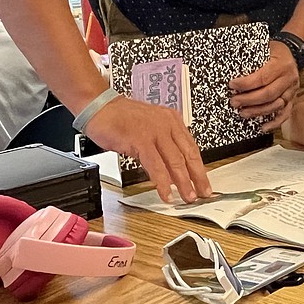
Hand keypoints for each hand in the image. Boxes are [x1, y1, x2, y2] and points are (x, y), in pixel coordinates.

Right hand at [84, 97, 210, 203]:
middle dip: (198, 177)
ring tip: (187, 197)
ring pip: (175, 161)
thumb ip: (163, 147)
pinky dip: (161, 182)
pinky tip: (166, 192)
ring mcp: (154, 132)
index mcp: (172, 120)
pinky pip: (155, 165)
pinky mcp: (140, 140)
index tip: (204, 182)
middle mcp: (167, 124)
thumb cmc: (121, 118)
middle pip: (188, 155)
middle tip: (203, 193)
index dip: (200, 168)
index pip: (192, 147)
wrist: (99, 106)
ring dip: (183, 183)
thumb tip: (173, 172)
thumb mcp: (150, 129)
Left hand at [229, 41, 299, 130]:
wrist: (292, 50)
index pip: (262, 78)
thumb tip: (231, 66)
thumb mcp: (265, 47)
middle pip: (268, 94)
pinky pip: (285, 113)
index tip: (232, 85)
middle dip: (248, 100)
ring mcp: (292, 90)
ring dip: (258, 111)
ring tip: (243, 113)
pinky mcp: (293, 98)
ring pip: (275, 105)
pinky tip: (263, 127)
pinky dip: (275, 122)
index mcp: (281, 65)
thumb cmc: (274, 50)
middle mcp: (289, 78)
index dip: (246, 84)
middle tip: (234, 102)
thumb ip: (253, 58)